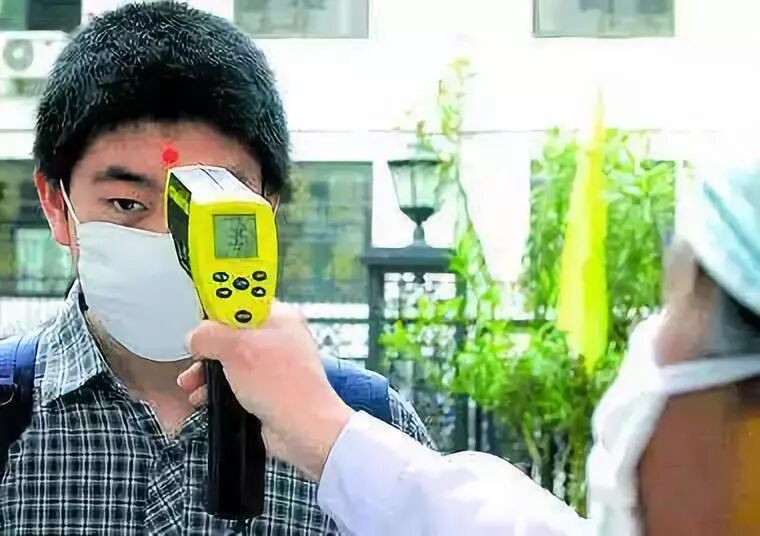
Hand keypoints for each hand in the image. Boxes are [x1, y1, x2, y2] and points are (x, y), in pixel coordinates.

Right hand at [177, 302, 353, 479]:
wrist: (305, 431)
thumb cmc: (283, 386)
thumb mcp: (237, 350)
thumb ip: (210, 336)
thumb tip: (195, 337)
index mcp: (278, 317)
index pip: (242, 300)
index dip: (218, 309)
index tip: (198, 319)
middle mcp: (278, 337)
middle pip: (232, 332)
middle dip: (207, 348)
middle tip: (194, 357)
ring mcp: (274, 364)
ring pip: (231, 360)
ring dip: (207, 372)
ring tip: (191, 385)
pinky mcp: (268, 388)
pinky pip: (236, 382)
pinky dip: (218, 388)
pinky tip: (203, 398)